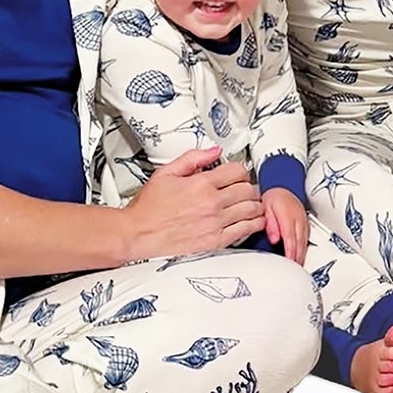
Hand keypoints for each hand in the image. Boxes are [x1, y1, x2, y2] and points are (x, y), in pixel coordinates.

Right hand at [123, 147, 265, 259]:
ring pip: (251, 209)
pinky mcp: (215, 241)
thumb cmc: (148, 207)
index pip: (237, 171)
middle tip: (243, 188)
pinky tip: (252, 220)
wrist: (138, 234)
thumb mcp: (166, 172)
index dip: (238, 170)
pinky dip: (253, 223)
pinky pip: (245, 230)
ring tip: (249, 203)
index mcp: (201, 184)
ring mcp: (215, 223)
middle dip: (248, 186)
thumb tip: (214, 151)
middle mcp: (212, 203)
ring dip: (254, 204)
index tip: (235, 174)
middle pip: (248, 189)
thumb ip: (193, 158)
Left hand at [262, 187, 307, 263]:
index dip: (290, 252)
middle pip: (299, 242)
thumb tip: (275, 239)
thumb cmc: (273, 198)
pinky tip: (299, 255)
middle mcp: (298, 218)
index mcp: (288, 215)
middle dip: (297, 257)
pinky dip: (303, 248)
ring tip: (297, 266)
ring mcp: (303, 221)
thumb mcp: (266, 208)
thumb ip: (270, 224)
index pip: (290, 238)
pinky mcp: (305, 223)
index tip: (289, 262)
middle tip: (293, 269)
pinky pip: (305, 238)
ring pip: (304, 241)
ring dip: (301, 254)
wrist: (282, 188)